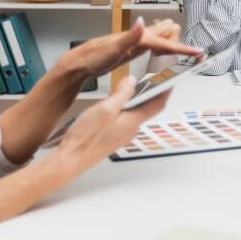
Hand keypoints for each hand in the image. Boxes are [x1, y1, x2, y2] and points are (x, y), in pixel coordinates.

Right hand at [55, 75, 170, 173]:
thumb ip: (121, 94)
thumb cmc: (86, 138)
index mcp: (133, 122)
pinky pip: (122, 120)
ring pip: (133, 114)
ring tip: (132, 87)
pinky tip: (114, 103)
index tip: (171, 80)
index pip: (157, 104)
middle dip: (150, 94)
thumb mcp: (105, 109)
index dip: (165, 91)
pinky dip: (124, 108)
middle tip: (152, 80)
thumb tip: (132, 81)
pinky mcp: (110, 137)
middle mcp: (130, 130)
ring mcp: (120, 135)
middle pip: (146, 109)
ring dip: (135, 101)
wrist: (70, 159)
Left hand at [57, 18, 201, 81]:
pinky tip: (162, 49)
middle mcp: (139, 37)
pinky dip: (163, 47)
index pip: (166, 43)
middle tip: (193, 54)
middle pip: (168, 36)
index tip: (199, 53)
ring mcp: (136, 42)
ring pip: (161, 38)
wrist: (79, 63)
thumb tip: (143, 22)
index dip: (184, 49)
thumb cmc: (93, 58)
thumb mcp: (112, 49)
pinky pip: (153, 46)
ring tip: (184, 49)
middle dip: (180, 45)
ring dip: (173, 43)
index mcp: (138, 38)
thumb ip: (130, 36)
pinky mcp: (132, 49)